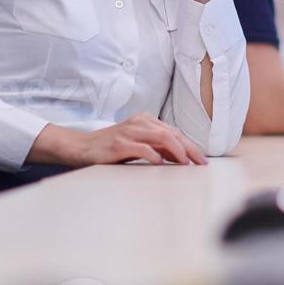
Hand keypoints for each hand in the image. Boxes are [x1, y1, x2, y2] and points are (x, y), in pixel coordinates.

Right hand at [29, 114, 206, 166]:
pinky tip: (161, 164)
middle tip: (201, 163)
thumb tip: (180, 157)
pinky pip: (142, 148)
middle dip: (190, 149)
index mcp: (146, 120)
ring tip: (186, 164)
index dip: (191, 146)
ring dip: (177, 151)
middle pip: (172, 134)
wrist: (81, 146)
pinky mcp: (119, 143)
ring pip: (162, 137)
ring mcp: (129, 132)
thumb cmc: (111, 148)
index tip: (202, 160)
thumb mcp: (137, 144)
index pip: (175, 132)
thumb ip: (156, 147)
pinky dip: (154, 156)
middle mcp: (140, 123)